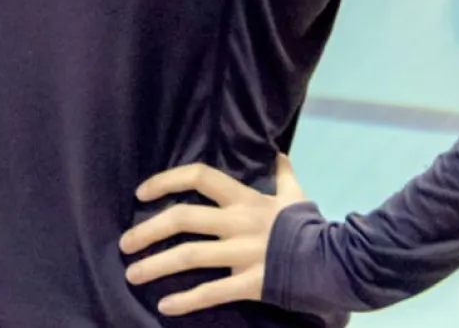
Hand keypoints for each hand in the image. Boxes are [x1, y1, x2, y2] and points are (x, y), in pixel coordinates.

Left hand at [119, 154, 305, 316]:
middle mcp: (237, 222)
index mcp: (244, 198)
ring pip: (189, 256)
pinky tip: (164, 305)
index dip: (167, 180)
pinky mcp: (250, 283)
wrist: (334, 262)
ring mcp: (242, 253)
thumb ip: (282, 173)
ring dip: (156, 266)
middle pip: (183, 219)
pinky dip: (185, 300)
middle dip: (148, 231)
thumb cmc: (309, 227)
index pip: (199, 176)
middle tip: (125, 244)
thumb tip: (277, 152)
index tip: (142, 193)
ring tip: (132, 274)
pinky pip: (211, 292)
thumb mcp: (294, 194)